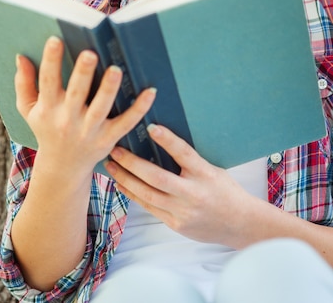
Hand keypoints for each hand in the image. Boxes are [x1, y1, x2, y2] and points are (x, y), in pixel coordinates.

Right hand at [14, 36, 155, 178]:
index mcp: (48, 108)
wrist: (62, 168)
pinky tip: (150, 91)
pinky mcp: (109, 139)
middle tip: (90, 53)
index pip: (48, 82)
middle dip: (83, 74)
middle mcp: (68, 119)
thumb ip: (23, 83)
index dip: (51, 61)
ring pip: (101, 108)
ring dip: (109, 89)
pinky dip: (139, 108)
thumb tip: (20, 56)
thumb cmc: (46, 129)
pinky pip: (126, 122)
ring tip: (116, 70)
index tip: (56, 39)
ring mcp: (90, 130)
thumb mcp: (28, 110)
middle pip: (77, 94)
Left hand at [105, 123, 260, 248]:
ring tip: (110, 165)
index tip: (150, 126)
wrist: (240, 224)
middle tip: (115, 149)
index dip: (167, 139)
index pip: (184, 153)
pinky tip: (121, 184)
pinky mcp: (176, 224)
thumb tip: (160, 139)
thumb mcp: (212, 169)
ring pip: (147, 194)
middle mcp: (193, 194)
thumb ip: (189, 159)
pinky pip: (149, 207)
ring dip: (125, 179)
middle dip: (131, 163)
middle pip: (157, 177)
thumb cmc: (225, 191)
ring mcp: (183, 212)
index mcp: (205, 174)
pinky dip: (133, 194)